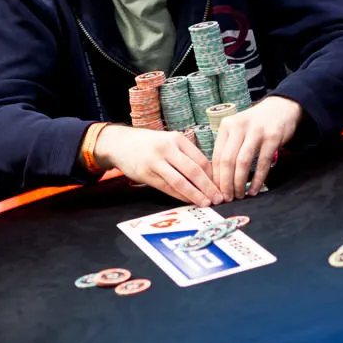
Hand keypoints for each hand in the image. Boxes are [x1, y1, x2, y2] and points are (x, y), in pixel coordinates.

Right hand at [94, 125, 222, 206]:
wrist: (120, 143)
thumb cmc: (150, 144)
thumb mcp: (169, 141)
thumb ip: (186, 155)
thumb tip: (208, 176)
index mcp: (177, 139)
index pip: (201, 159)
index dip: (213, 176)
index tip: (222, 186)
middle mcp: (167, 148)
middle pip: (193, 171)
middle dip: (208, 187)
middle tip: (219, 198)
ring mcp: (155, 161)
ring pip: (180, 181)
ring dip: (195, 194)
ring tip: (206, 203)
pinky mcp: (146, 173)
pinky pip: (167, 188)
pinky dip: (179, 196)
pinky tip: (188, 201)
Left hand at [211, 96, 301, 200]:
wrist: (282, 107)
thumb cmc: (256, 124)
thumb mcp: (238, 129)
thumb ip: (229, 147)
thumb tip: (219, 177)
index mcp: (227, 126)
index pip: (217, 155)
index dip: (216, 177)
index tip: (216, 191)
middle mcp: (239, 126)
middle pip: (227, 160)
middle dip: (225, 183)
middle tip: (227, 198)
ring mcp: (256, 131)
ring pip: (243, 162)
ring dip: (239, 183)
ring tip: (239, 195)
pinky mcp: (272, 137)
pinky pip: (263, 163)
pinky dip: (258, 179)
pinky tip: (254, 190)